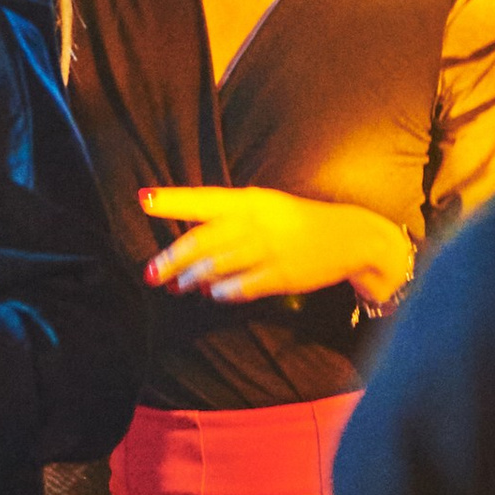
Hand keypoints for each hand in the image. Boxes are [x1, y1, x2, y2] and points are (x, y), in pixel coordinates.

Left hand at [138, 184, 412, 308]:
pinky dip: (223, 292)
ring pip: (218, 266)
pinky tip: (212, 294)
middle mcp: (257, 223)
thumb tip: (189, 244)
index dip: (173, 200)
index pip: (204, 199)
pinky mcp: (283, 276)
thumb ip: (229, 219)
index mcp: (251, 200)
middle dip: (173, 258)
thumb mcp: (265, 206)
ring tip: (176, 286)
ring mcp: (270, 250)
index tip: (143, 200)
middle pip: (204, 240)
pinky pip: (243, 287)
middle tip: (150, 272)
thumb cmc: (297, 221)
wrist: (350, 237)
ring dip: (192, 278)